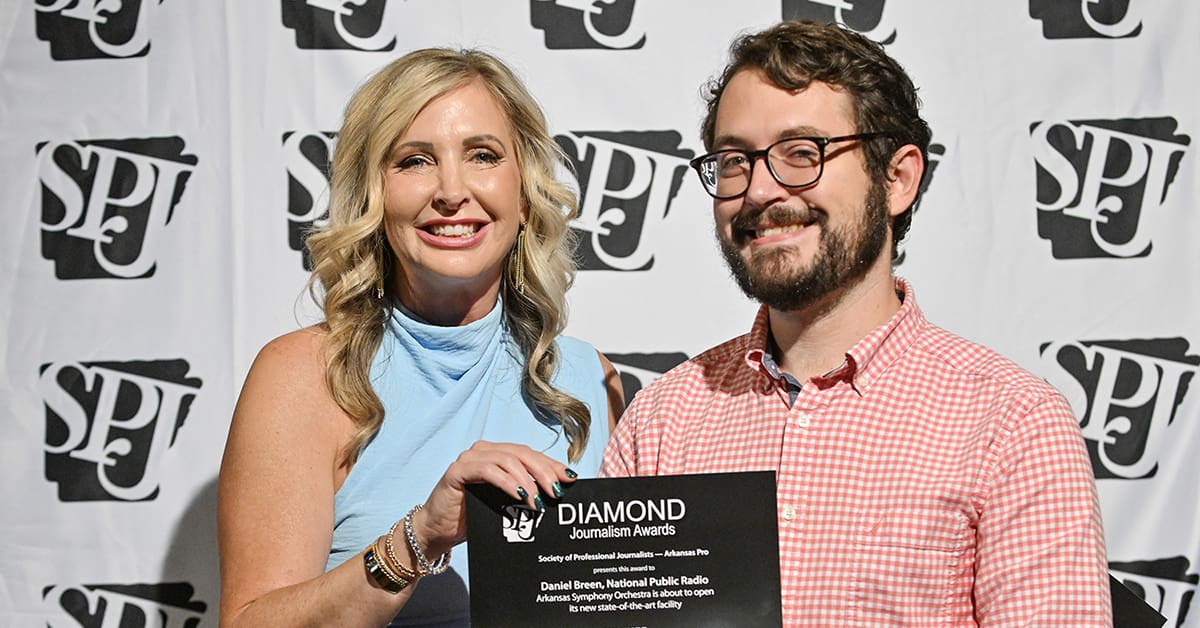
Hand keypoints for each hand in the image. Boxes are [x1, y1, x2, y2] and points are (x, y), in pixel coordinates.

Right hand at [414, 441, 576, 557]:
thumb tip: (557, 493)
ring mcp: (469, 458)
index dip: (551, 465)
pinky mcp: (457, 470)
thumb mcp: (504, 503)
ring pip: (507, 460)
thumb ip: (523, 493)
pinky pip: (488, 470)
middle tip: (557, 492)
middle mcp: (484, 451)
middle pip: (522, 454)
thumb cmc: (472, 517)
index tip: (570, 479)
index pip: (530, 455)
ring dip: (527, 481)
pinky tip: (518, 495)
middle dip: (544, 472)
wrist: (437, 531)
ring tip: (538, 502)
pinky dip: (507, 482)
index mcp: (497, 454)